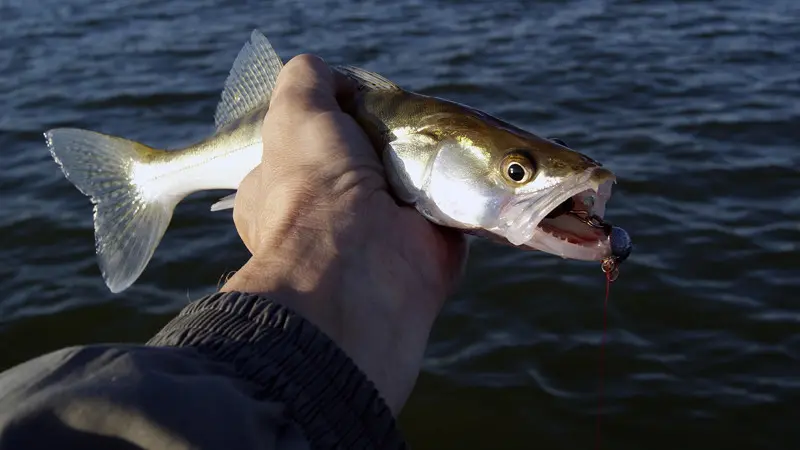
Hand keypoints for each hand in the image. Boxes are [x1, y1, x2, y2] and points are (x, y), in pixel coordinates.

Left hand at [221, 55, 466, 414]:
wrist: (361, 264)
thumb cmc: (313, 188)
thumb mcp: (294, 113)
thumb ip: (306, 81)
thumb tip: (335, 76)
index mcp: (283, 192)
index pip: (306, 151)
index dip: (330, 124)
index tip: (354, 104)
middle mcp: (329, 216)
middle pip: (365, 162)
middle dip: (386, 142)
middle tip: (405, 121)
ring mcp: (378, 232)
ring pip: (408, 182)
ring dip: (427, 161)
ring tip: (441, 134)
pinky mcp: (427, 243)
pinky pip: (448, 205)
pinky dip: (463, 186)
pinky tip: (469, 161)